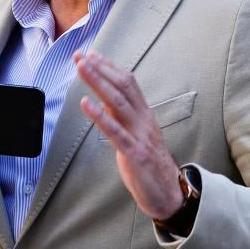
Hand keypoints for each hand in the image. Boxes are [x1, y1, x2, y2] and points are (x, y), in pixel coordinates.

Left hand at [75, 50, 182, 220]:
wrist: (167, 193)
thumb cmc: (149, 164)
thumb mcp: (135, 135)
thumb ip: (122, 117)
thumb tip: (103, 100)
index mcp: (145, 115)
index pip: (129, 83)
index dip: (110, 67)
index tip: (92, 55)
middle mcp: (144, 120)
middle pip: (123, 87)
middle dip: (101, 70)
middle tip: (81, 56)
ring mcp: (140, 135)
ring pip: (119, 103)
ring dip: (98, 83)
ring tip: (82, 69)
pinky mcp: (135, 153)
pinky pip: (115, 131)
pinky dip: (99, 115)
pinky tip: (86, 104)